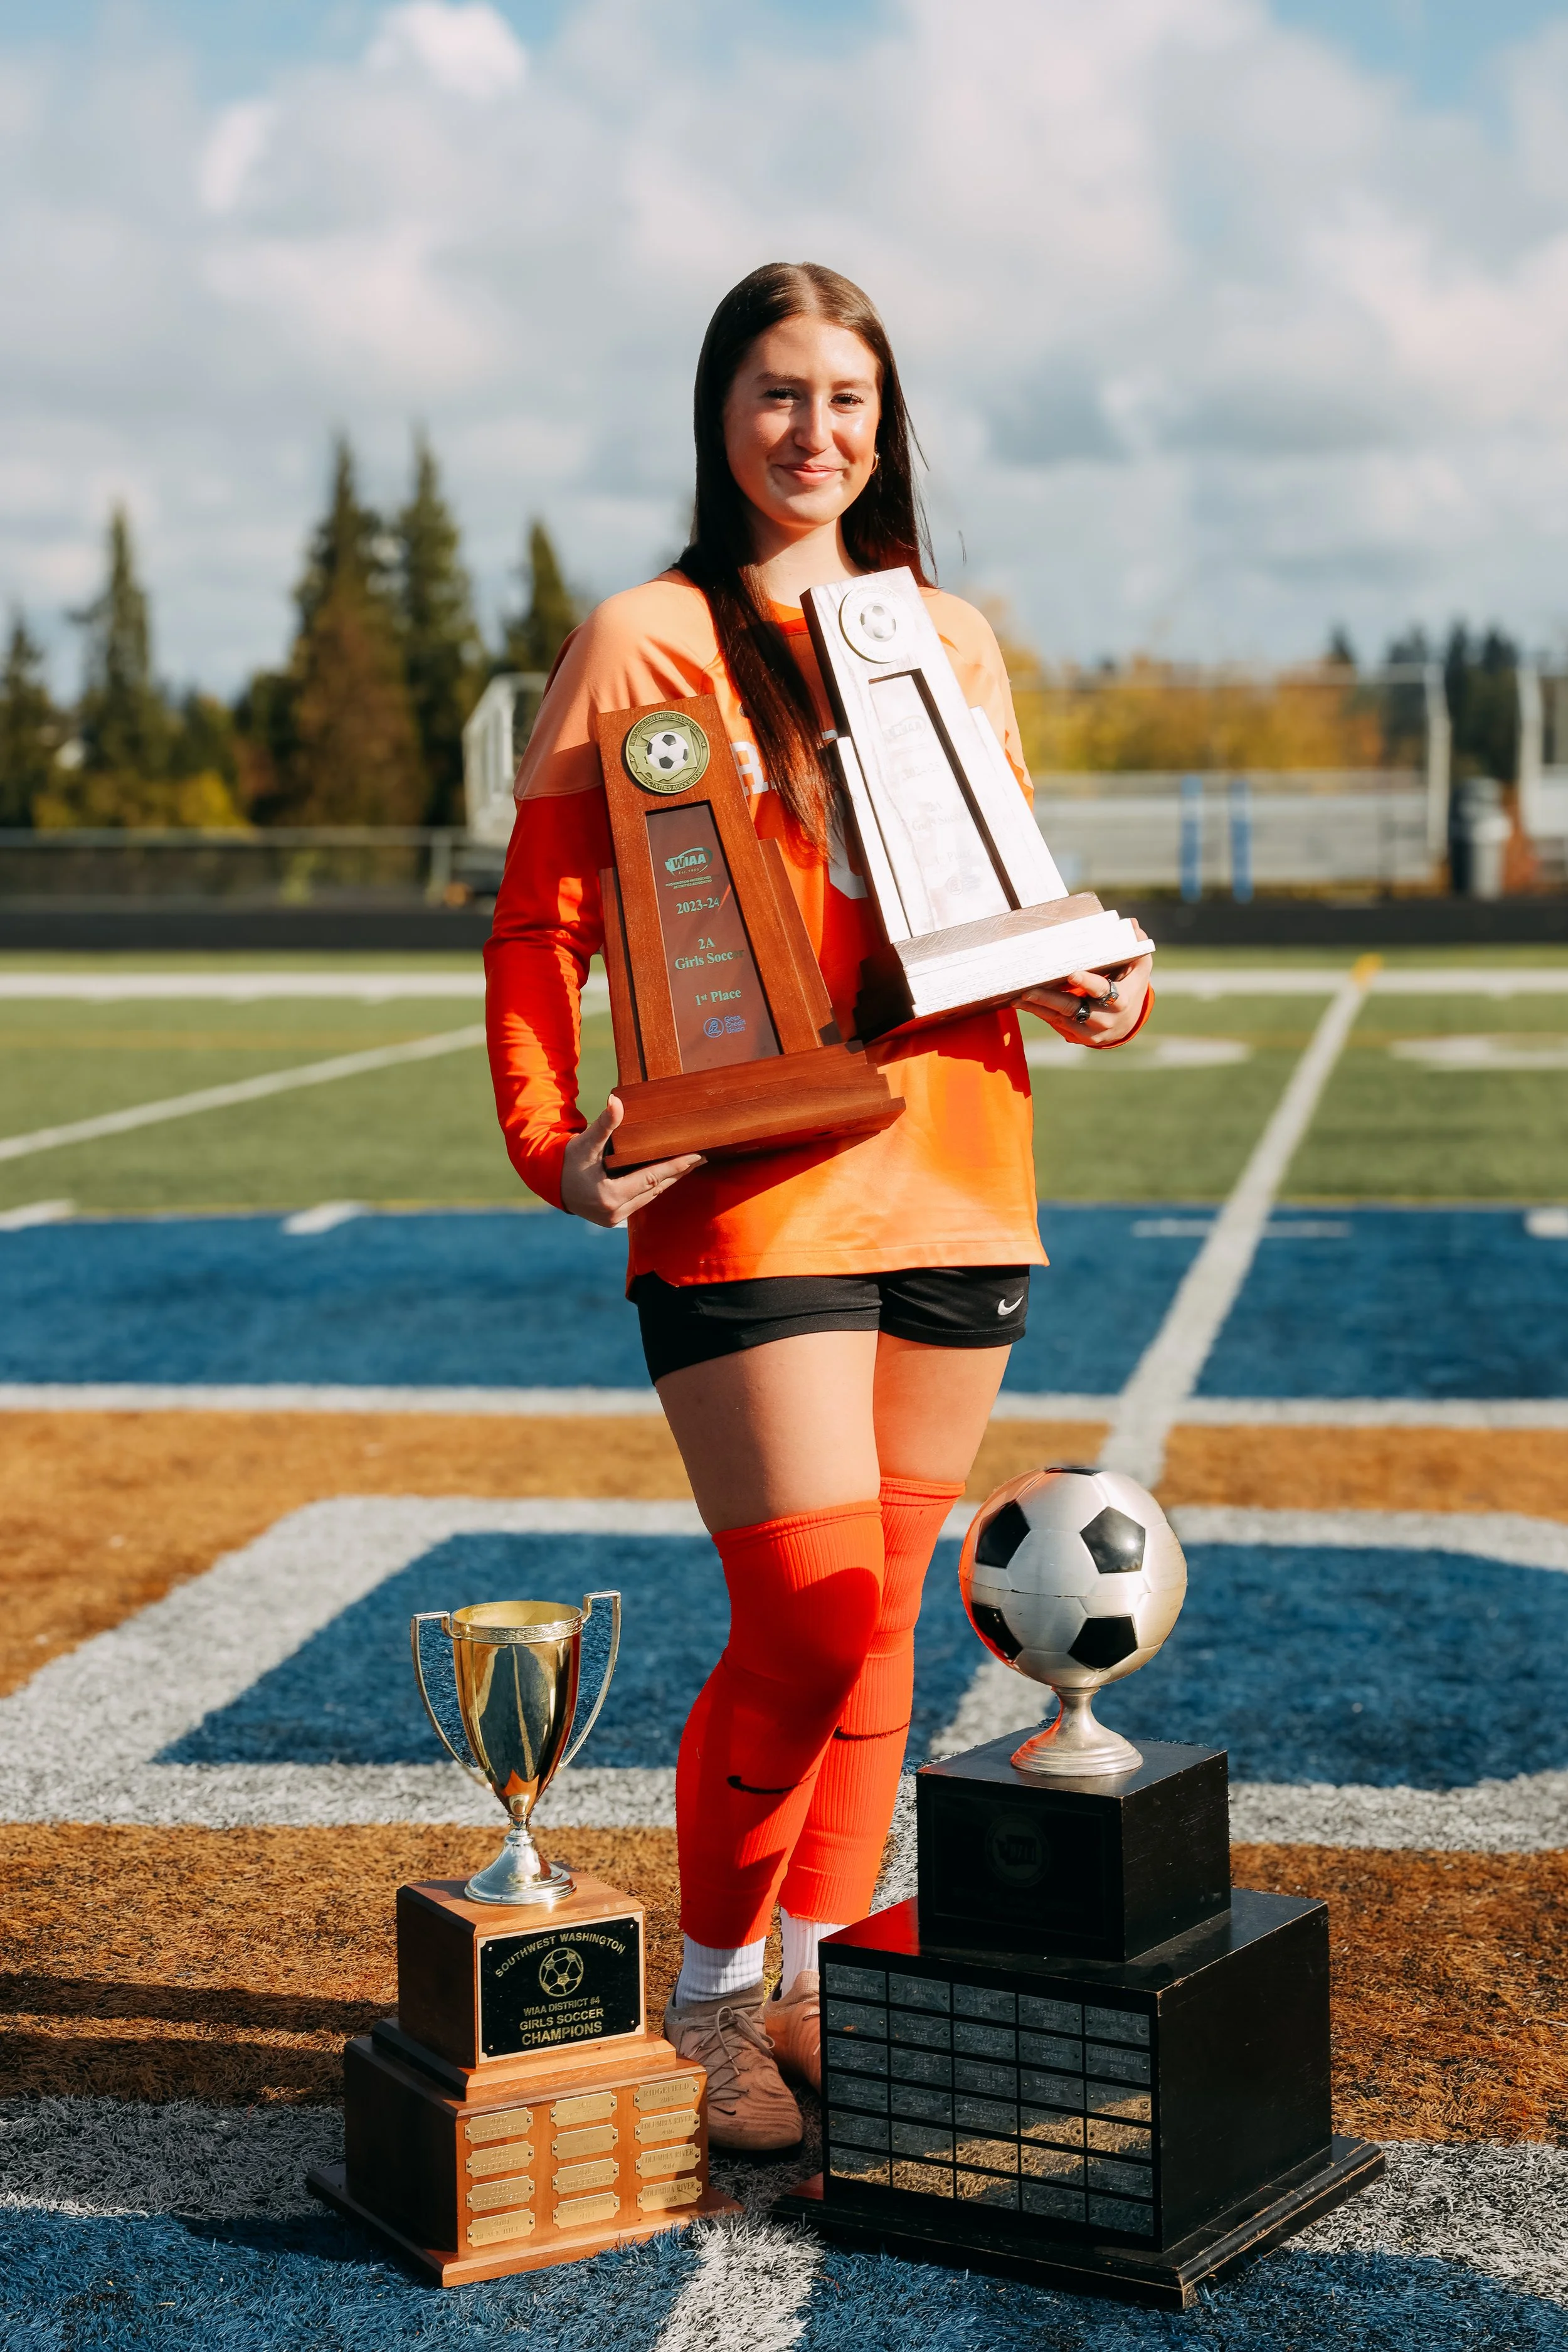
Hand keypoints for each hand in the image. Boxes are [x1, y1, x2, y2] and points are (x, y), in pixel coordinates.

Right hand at [559, 1094, 703, 1228]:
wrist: (550, 1181)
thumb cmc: (568, 1159)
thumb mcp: (585, 1142)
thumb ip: (604, 1124)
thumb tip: (616, 1101)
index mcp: (610, 1195)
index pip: (652, 1178)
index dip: (676, 1166)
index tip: (697, 1155)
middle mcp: (614, 1212)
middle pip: (656, 1189)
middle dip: (679, 1172)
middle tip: (702, 1157)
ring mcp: (614, 1218)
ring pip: (651, 1197)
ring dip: (669, 1181)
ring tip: (690, 1165)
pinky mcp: (613, 1219)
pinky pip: (641, 1201)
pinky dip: (655, 1188)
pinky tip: (669, 1176)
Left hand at [1021, 921, 1152, 1045]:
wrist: (1126, 1023)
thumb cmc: (1129, 987)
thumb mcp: (1138, 968)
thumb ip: (1135, 947)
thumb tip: (1132, 924)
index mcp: (1120, 1000)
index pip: (1102, 991)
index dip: (1087, 984)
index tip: (1072, 975)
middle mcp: (1103, 1019)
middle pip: (1073, 1008)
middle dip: (1049, 999)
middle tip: (1028, 991)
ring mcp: (1089, 1031)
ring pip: (1059, 1018)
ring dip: (1037, 1007)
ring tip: (1017, 997)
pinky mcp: (1076, 1036)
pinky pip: (1054, 1023)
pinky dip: (1038, 1012)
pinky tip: (1021, 1002)